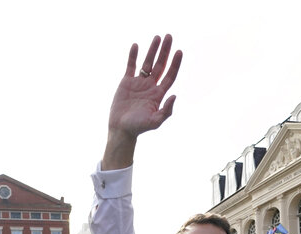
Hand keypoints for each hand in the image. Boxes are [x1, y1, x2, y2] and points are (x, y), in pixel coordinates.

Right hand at [103, 34, 182, 170]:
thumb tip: (175, 96)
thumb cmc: (138, 128)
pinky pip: (131, 66)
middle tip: (169, 36)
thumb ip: (166, 111)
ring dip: (152, 50)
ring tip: (157, 37)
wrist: (121, 129)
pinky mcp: (126, 82)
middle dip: (165, 51)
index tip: (179, 51)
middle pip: (160, 65)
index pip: (170, 75)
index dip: (175, 63)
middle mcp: (151, 86)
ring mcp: (139, 83)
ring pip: (147, 63)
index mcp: (159, 94)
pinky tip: (136, 45)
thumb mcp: (155, 122)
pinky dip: (133, 56)